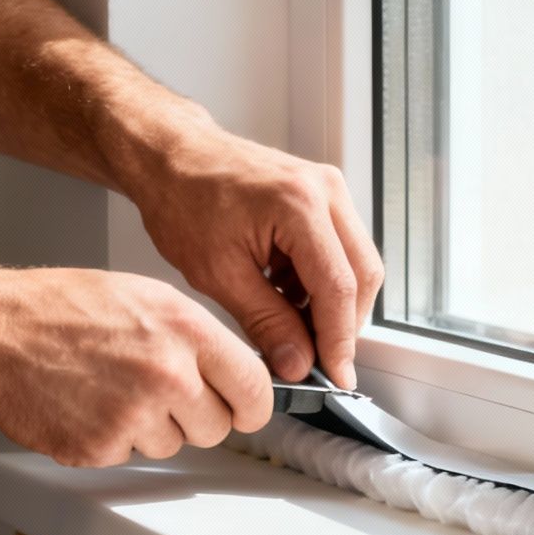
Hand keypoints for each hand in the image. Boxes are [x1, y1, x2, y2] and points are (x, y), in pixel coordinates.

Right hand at [0, 266, 274, 465]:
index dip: (250, 404)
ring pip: (173, 446)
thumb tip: (231, 371)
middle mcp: (167, 374)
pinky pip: (128, 457)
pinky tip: (88, 405)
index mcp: (184, 329)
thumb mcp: (143, 297)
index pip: (253, 388)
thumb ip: (193, 337)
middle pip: (217, 427)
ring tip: (112, 390)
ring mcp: (135, 416)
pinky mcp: (102, 448)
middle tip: (157, 393)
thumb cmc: (59, 309)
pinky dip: (111, 439)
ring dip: (150, 429)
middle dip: (195, 417)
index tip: (243, 409)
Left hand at [119, 102, 382, 388]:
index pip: (339, 287)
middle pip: (362, 276)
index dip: (340, 341)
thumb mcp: (219, 274)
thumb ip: (266, 322)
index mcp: (299, 206)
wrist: (171, 157)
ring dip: (330, 304)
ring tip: (290, 328)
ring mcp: (327, 190)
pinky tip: (286, 298)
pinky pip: (339, 249)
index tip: (336, 377)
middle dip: (342, 325)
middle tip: (316, 361)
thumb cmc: (183, 200)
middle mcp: (324, 191)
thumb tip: (298, 362)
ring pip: (356, 264)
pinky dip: (320, 282)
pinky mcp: (321, 197)